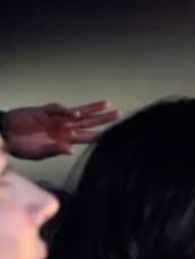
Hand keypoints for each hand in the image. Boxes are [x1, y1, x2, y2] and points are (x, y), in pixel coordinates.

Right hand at [1, 100, 119, 159]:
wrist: (4, 134)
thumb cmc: (20, 146)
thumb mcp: (37, 153)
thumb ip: (54, 150)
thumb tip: (70, 151)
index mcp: (64, 141)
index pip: (86, 137)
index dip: (97, 135)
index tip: (111, 134)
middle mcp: (63, 129)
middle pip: (88, 123)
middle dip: (103, 118)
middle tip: (118, 113)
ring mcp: (56, 119)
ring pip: (79, 113)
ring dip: (93, 109)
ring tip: (107, 104)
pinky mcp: (45, 111)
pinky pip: (59, 109)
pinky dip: (68, 111)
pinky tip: (76, 113)